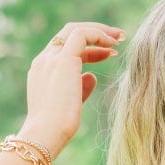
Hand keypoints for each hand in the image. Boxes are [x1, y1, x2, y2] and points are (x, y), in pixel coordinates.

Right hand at [18, 21, 124, 156]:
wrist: (46, 134)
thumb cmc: (57, 128)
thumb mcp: (71, 104)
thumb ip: (80, 88)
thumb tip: (91, 77)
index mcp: (43, 70)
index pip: (65, 48)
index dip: (90, 49)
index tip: (109, 54)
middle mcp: (44, 60)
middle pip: (69, 34)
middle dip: (95, 32)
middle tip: (118, 38)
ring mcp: (51, 58)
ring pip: (75, 29)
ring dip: (100, 30)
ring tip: (121, 37)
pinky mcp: (63, 59)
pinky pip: (82, 34)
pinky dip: (99, 34)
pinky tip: (113, 44)